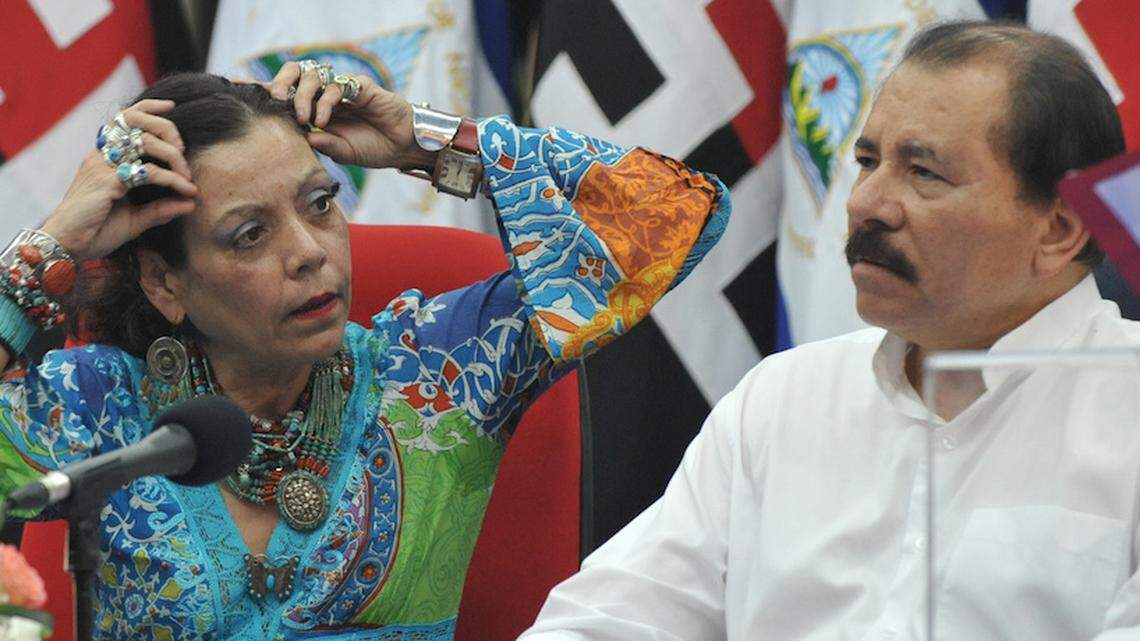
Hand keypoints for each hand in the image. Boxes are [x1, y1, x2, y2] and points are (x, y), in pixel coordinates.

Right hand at [40, 99, 196, 261]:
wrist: (68, 246)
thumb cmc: (97, 232)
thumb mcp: (136, 219)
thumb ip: (161, 209)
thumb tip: (191, 204)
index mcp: (104, 158)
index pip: (124, 119)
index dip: (148, 108)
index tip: (171, 107)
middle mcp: (102, 156)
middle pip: (137, 121)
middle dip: (168, 130)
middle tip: (184, 153)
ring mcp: (103, 166)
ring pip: (144, 142)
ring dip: (173, 157)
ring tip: (187, 178)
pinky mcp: (107, 181)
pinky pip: (147, 172)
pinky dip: (171, 180)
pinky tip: (185, 191)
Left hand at [266, 62, 435, 170]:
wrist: (403, 147)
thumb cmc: (373, 149)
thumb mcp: (341, 152)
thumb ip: (321, 144)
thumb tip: (299, 135)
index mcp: (318, 109)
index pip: (290, 94)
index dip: (272, 92)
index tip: (254, 97)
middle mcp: (327, 95)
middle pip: (296, 74)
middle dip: (282, 83)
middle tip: (276, 100)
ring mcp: (343, 89)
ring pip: (313, 76)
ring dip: (303, 96)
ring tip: (305, 119)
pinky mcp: (359, 86)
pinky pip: (336, 86)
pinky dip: (324, 102)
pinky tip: (322, 121)